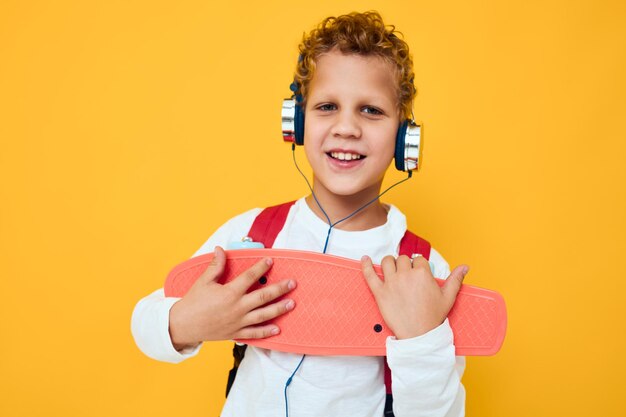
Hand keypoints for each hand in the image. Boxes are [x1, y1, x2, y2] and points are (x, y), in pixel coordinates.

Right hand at [169, 246, 296, 350]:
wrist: (183, 326)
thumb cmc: (193, 302)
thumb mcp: (203, 281)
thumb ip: (215, 266)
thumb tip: (220, 249)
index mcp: (229, 293)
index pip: (249, 277)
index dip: (261, 267)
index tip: (270, 260)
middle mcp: (237, 308)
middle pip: (263, 297)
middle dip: (280, 289)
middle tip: (292, 283)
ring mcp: (238, 322)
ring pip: (263, 315)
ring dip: (279, 309)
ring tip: (291, 303)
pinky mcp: (236, 333)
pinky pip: (254, 334)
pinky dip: (266, 332)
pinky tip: (277, 329)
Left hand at [361, 254, 468, 338]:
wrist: (418, 335)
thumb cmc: (433, 317)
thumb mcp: (448, 297)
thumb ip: (456, 279)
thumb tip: (465, 266)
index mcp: (422, 274)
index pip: (418, 260)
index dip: (419, 266)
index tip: (419, 274)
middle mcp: (405, 275)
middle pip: (402, 259)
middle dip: (405, 265)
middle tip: (407, 276)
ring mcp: (391, 283)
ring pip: (387, 261)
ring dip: (389, 263)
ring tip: (392, 269)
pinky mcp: (379, 292)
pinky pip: (369, 274)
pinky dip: (365, 265)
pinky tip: (365, 259)